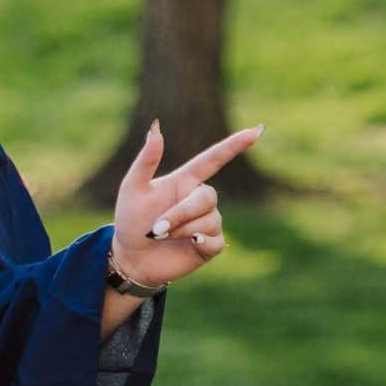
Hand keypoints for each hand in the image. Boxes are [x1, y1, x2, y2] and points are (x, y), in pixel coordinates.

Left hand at [109, 121, 264, 287]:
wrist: (131, 257)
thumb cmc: (130, 220)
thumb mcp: (132, 188)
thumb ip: (146, 160)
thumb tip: (156, 128)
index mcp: (184, 181)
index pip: (214, 159)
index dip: (234, 145)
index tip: (255, 132)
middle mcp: (199, 199)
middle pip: (208, 196)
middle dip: (182, 212)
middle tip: (157, 227)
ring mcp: (207, 222)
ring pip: (210, 219)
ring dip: (182, 229)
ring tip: (161, 236)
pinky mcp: (210, 245)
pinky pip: (214, 240)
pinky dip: (199, 242)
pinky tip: (188, 244)